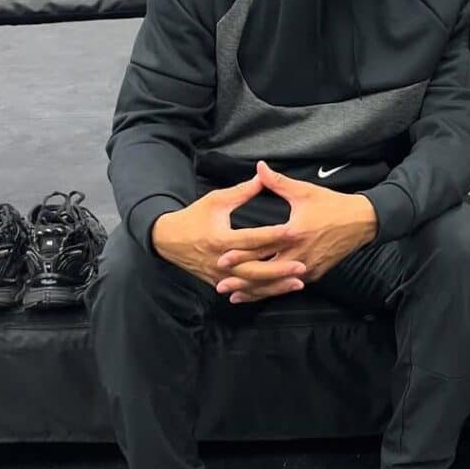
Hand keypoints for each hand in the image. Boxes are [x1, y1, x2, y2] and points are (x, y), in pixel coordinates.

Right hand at [150, 175, 294, 291]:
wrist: (167, 240)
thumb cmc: (194, 217)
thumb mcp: (216, 200)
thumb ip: (241, 191)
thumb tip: (262, 176)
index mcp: (220, 238)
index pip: (251, 238)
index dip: (272, 235)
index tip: (292, 232)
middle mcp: (220, 260)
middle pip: (254, 268)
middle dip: (279, 270)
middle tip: (302, 267)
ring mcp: (219, 275)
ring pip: (252, 284)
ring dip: (275, 285)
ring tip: (298, 282)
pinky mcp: (219, 282)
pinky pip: (244, 290)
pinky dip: (262, 292)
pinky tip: (280, 290)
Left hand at [214, 160, 377, 302]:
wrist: (362, 222)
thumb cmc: (333, 205)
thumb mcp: (304, 191)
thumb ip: (278, 182)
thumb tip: (259, 167)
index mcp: (293, 233)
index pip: (262, 246)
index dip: (240, 254)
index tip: (221, 259)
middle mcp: (299, 254)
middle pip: (265, 272)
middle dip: (242, 280)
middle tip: (220, 285)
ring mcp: (308, 267)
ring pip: (276, 284)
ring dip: (255, 291)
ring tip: (234, 296)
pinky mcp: (315, 274)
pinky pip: (289, 285)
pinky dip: (273, 290)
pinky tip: (260, 294)